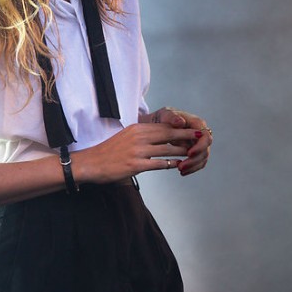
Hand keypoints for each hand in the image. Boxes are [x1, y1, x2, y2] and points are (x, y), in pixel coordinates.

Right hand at [73, 122, 203, 184]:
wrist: (91, 163)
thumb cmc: (108, 151)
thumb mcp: (126, 137)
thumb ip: (142, 136)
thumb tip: (159, 137)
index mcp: (137, 128)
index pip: (163, 126)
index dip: (179, 128)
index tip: (191, 128)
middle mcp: (138, 137)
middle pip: (168, 135)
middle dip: (186, 136)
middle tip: (200, 137)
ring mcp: (137, 151)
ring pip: (166, 149)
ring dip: (182, 151)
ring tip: (193, 153)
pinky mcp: (135, 165)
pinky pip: (158, 164)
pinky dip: (170, 164)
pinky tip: (178, 165)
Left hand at [140, 106, 212, 176]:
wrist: (158, 124)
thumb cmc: (163, 117)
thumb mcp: (165, 114)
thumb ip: (172, 117)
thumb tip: (181, 122)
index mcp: (196, 123)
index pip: (205, 136)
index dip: (200, 146)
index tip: (189, 153)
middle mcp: (200, 133)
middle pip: (205, 149)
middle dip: (195, 160)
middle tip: (182, 166)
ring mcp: (198, 143)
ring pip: (202, 158)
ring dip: (193, 166)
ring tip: (180, 170)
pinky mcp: (194, 151)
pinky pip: (197, 162)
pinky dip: (191, 168)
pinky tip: (182, 172)